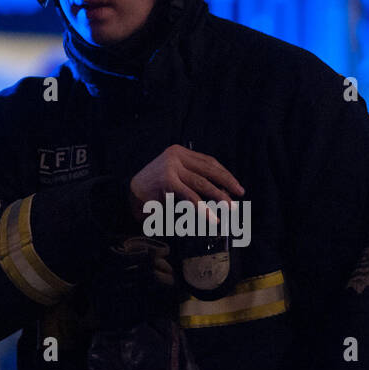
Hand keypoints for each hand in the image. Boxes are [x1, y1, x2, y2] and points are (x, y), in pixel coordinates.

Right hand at [128, 145, 243, 221]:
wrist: (129, 196)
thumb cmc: (153, 189)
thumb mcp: (175, 176)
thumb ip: (193, 177)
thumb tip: (221, 189)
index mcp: (179, 152)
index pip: (208, 161)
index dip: (224, 173)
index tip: (235, 185)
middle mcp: (175, 156)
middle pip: (209, 169)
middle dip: (227, 182)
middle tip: (239, 194)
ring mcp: (171, 167)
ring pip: (202, 183)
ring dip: (219, 196)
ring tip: (230, 207)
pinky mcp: (167, 181)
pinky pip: (191, 196)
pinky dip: (204, 209)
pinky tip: (212, 217)